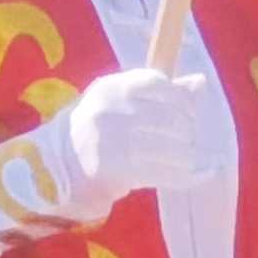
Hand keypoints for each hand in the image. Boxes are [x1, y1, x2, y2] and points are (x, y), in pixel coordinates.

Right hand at [52, 68, 228, 213]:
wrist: (57, 168)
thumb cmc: (96, 132)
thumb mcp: (120, 104)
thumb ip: (160, 93)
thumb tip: (200, 82)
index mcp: (112, 87)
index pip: (159, 84)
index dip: (181, 101)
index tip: (187, 115)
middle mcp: (112, 110)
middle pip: (171, 118)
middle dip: (187, 132)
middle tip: (188, 142)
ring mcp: (115, 139)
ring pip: (174, 147)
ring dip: (188, 156)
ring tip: (186, 160)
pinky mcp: (121, 169)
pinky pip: (168, 172)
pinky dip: (188, 175)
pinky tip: (196, 174)